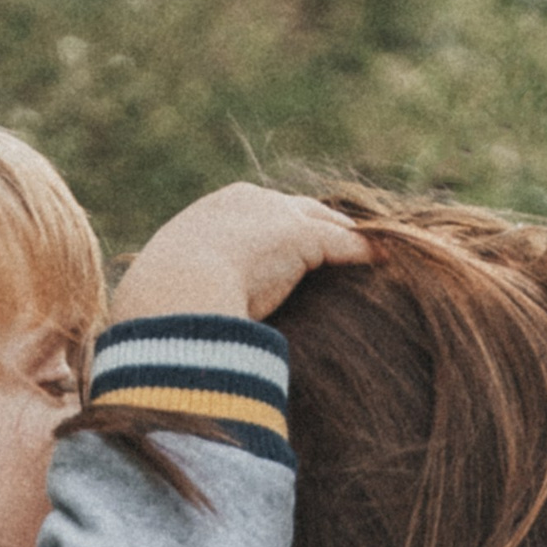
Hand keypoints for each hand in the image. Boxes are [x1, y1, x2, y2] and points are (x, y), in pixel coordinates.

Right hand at [110, 184, 369, 326]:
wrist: (173, 294)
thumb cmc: (160, 309)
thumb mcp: (168, 299)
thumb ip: (186, 305)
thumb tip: (175, 344)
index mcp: (212, 213)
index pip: (258, 215)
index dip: (279, 236)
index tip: (292, 257)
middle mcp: (247, 202)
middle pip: (300, 210)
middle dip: (321, 229)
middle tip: (341, 252)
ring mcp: (276, 216)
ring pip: (327, 223)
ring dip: (348, 242)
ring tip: (372, 259)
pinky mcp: (302, 237)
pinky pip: (346, 244)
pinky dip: (366, 254)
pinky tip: (386, 264)